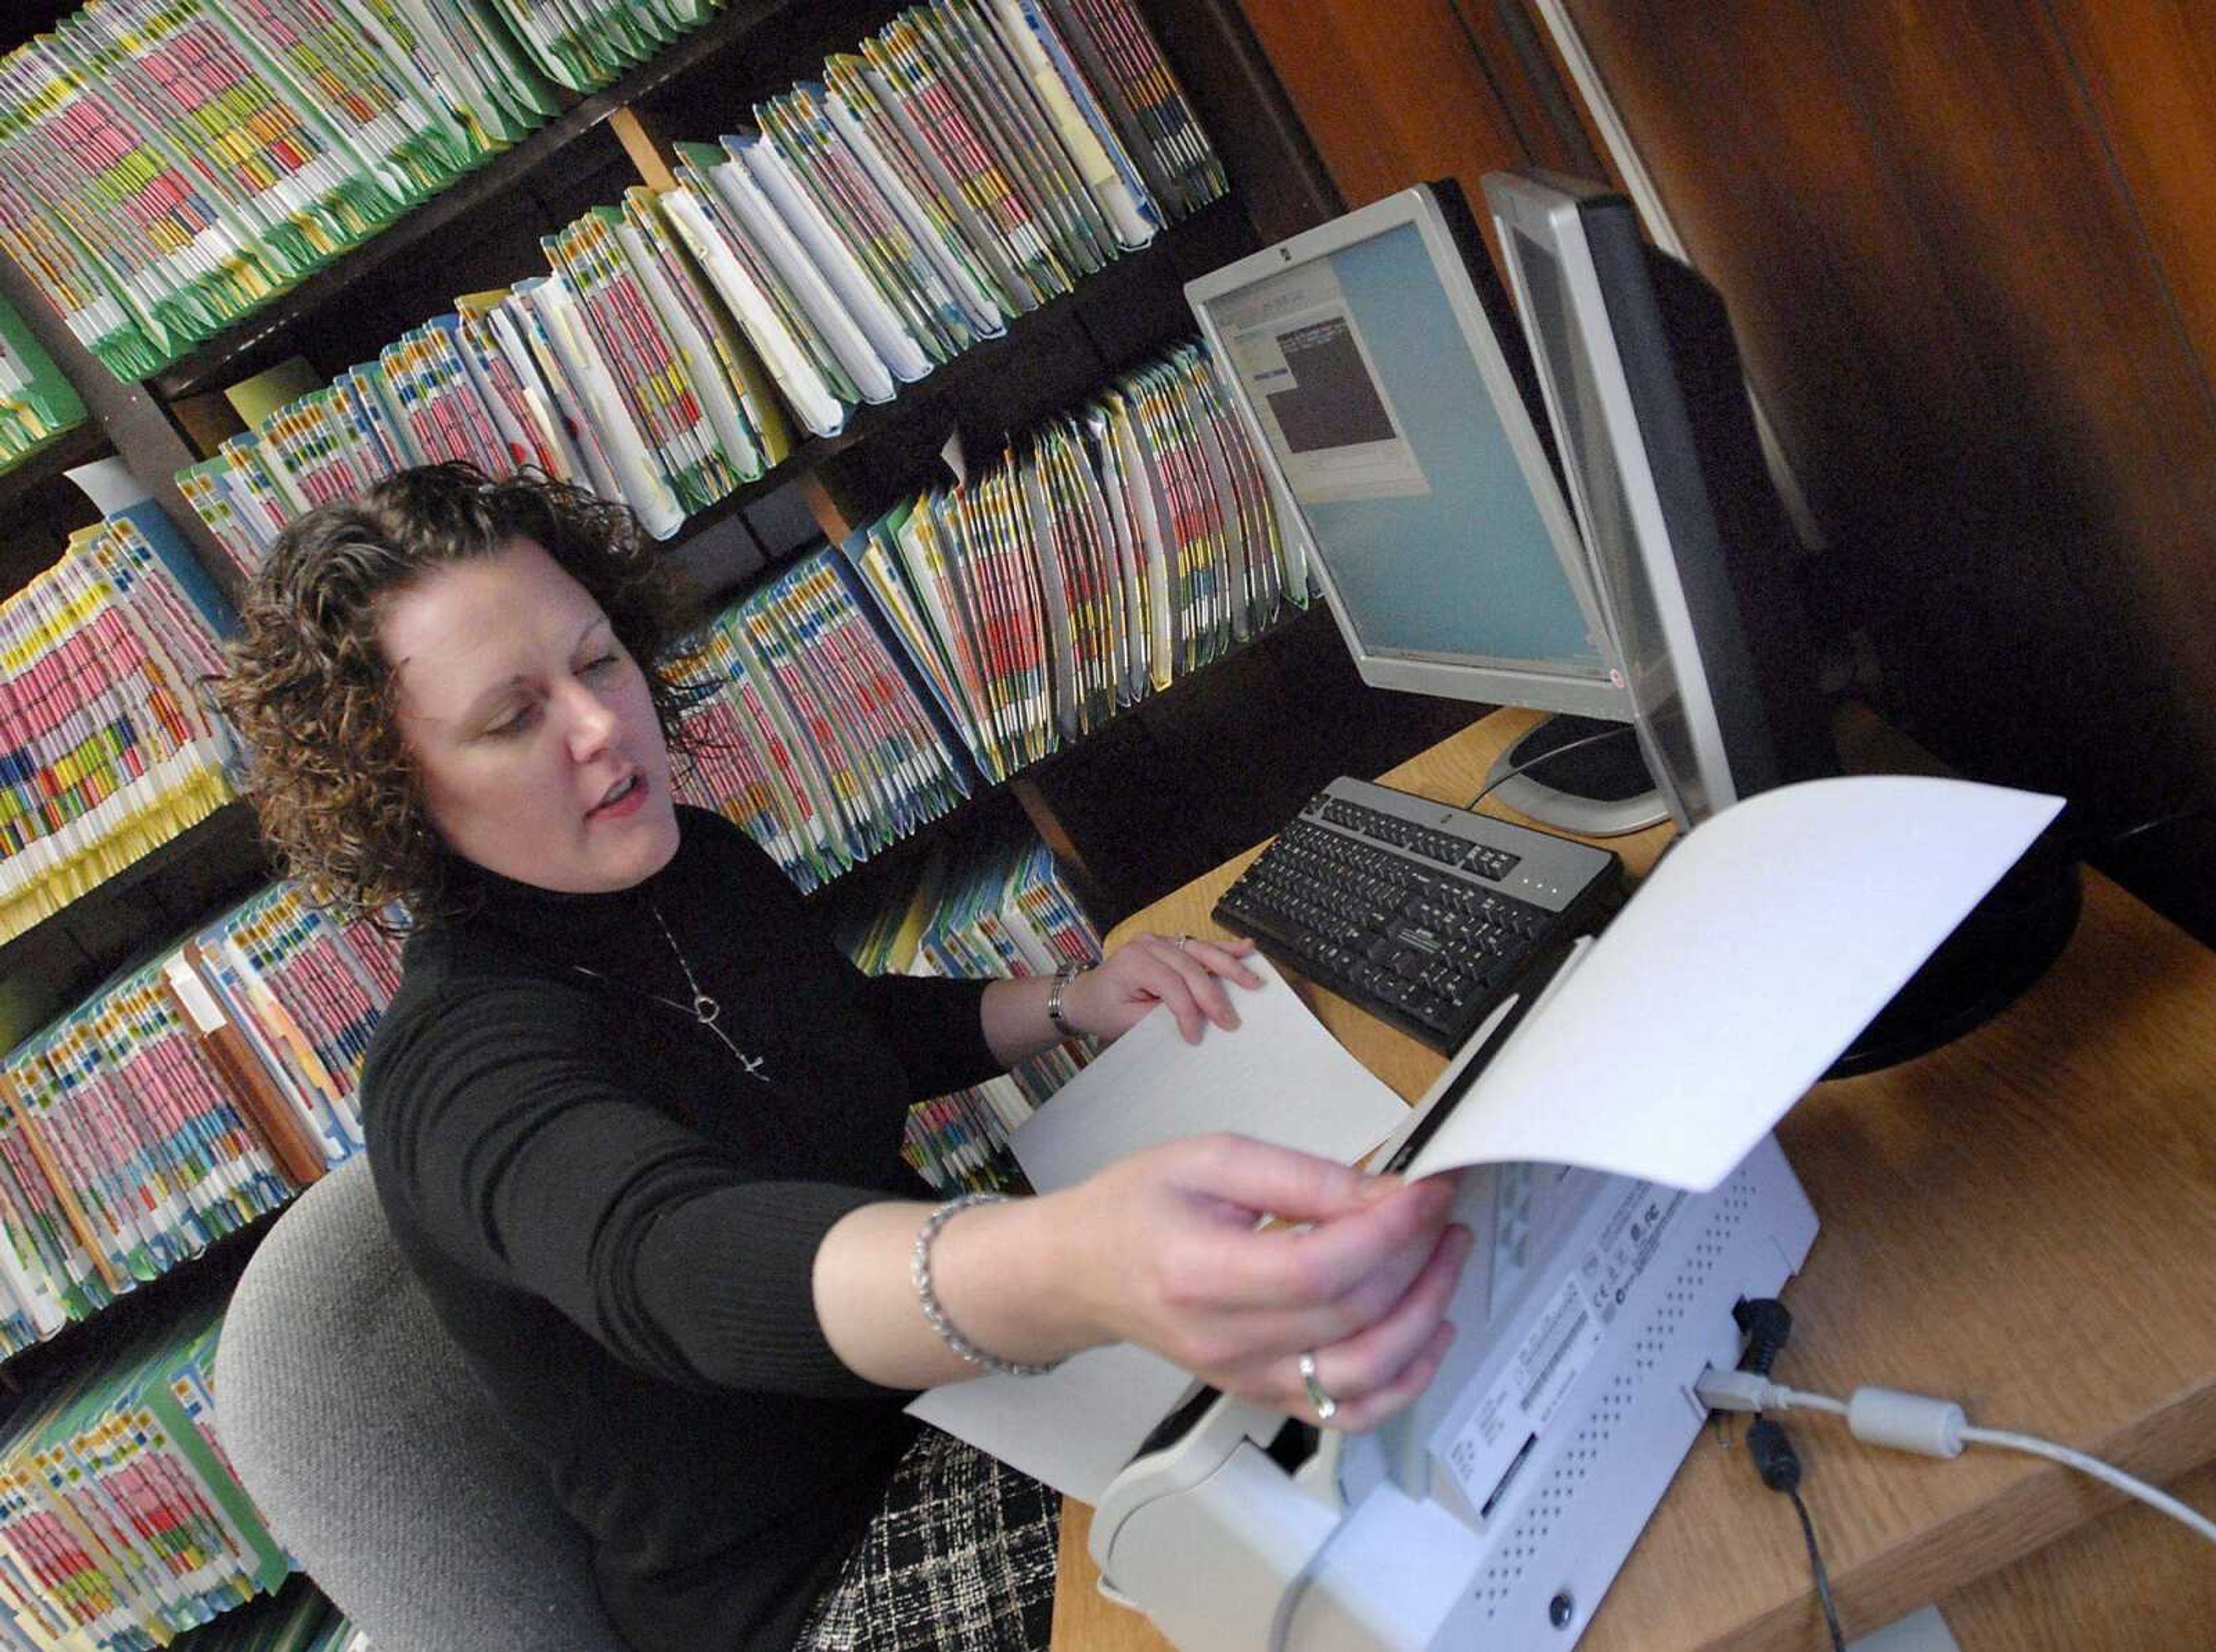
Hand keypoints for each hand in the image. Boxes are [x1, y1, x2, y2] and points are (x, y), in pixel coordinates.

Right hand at [1053, 1135, 1470, 1430]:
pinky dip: (1403, 1383)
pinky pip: (1346, 1413)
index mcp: (1199, 1272)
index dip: (1388, 1232)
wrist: (1080, 1270)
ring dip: (1424, 1320)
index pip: (1319, 1268)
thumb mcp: (1211, 1159)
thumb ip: (1302, 1177)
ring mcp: (1244, 1378)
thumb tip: (1387, 1193)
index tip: (1428, 1192)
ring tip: (1446, 1262)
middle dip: (1419, 1262)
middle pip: (1351, 1318)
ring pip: (1362, 1376)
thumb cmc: (1135, 1207)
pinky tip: (1428, 1335)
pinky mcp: (1261, 1394)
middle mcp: (1223, 1340)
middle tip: (1444, 1215)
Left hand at [1065, 932, 1264, 1044]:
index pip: (1171, 985)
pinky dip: (1224, 948)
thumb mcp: (1125, 1022)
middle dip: (1214, 995)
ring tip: (1253, 980)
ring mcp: (1160, 940)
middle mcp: (1148, 944)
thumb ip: (1160, 1017)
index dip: (1188, 1012)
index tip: (1195, 1037)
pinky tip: (1246, 948)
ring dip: (1230, 965)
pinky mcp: (1170, 944)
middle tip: (1232, 1020)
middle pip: (1191, 966)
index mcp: (1133, 961)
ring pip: (1201, 951)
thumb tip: (1197, 1020)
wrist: (1085, 995)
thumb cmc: (1103, 1010)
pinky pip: (1200, 945)